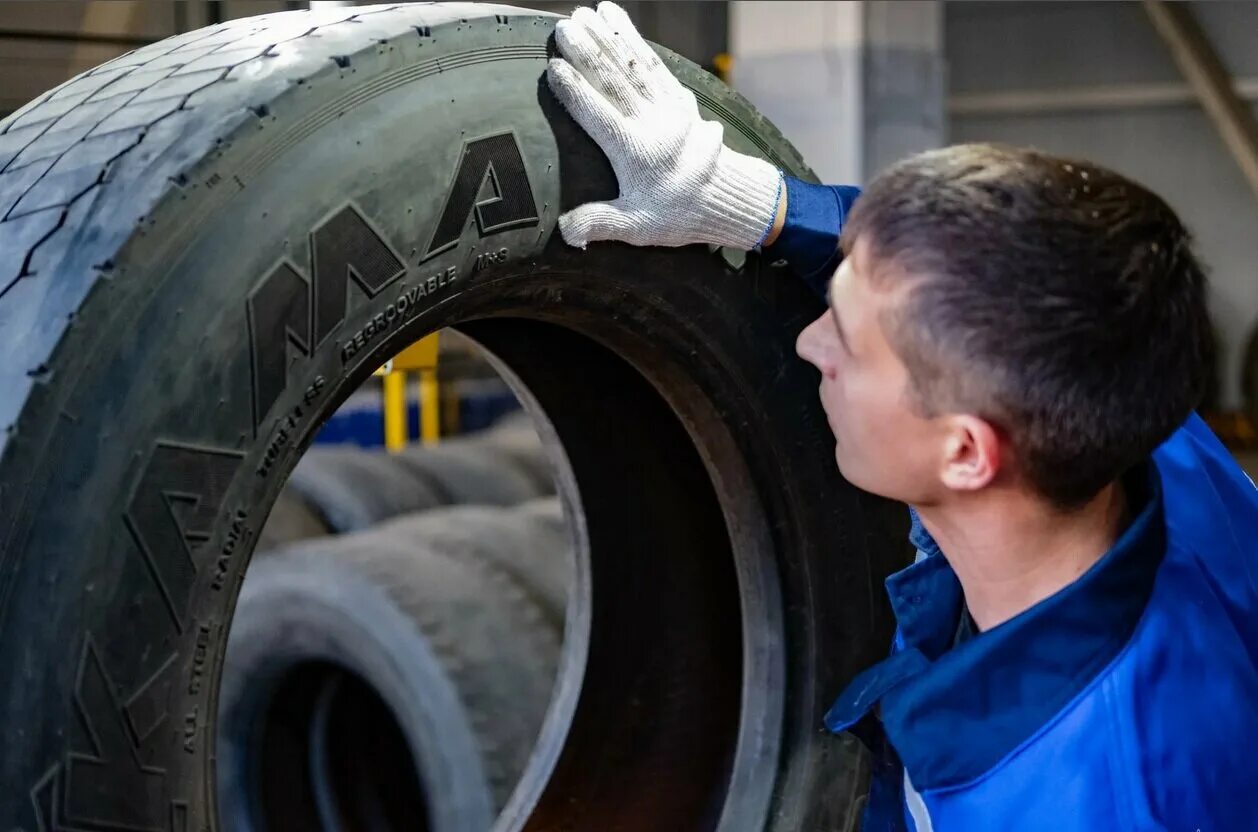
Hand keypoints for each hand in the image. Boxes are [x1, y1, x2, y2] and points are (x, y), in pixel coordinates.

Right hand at [547, 1, 783, 249]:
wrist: (726, 197)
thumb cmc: (676, 214)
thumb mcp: (637, 228)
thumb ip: (599, 224)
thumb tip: (565, 232)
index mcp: (637, 154)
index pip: (600, 116)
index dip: (576, 92)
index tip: (554, 68)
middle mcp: (654, 125)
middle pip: (616, 83)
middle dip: (589, 52)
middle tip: (563, 27)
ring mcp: (669, 107)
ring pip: (635, 65)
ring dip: (610, 37)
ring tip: (586, 13)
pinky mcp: (679, 96)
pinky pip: (654, 62)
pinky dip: (635, 38)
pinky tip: (616, 18)